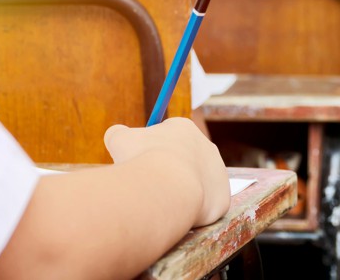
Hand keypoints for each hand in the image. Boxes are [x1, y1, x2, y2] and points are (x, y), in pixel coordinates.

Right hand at [103, 118, 229, 225]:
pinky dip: (187, 211)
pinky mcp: (222, 198)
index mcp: (183, 128)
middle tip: (147, 185)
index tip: (138, 164)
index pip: (166, 138)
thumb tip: (117, 135)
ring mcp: (218, 172)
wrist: (168, 187)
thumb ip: (118, 134)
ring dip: (177, 192)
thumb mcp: (118, 139)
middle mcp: (206, 147)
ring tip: (160, 200)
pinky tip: (174, 211)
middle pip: (182, 161)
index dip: (148, 152)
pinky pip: (202, 206)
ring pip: (193, 184)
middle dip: (166, 172)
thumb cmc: (142, 159)